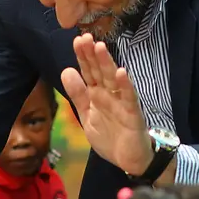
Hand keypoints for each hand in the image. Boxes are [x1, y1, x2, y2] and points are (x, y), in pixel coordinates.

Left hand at [59, 34, 153, 175]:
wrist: (130, 160)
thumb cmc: (111, 136)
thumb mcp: (87, 116)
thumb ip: (77, 95)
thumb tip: (66, 71)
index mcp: (97, 94)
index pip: (89, 72)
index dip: (83, 57)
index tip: (77, 40)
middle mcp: (109, 95)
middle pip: (99, 72)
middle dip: (92, 55)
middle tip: (85, 37)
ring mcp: (121, 103)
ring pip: (113, 80)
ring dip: (107, 64)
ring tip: (100, 48)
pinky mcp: (132, 115)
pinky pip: (129, 99)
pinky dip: (125, 86)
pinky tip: (121, 73)